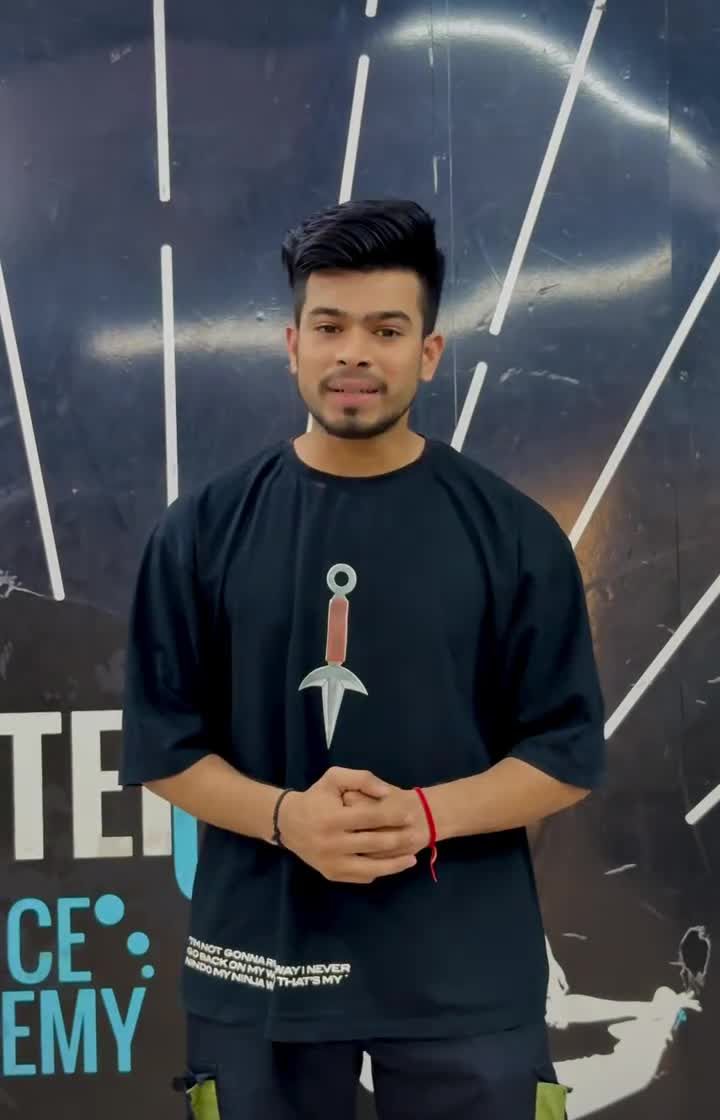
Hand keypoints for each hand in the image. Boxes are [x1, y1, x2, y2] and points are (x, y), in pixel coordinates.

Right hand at [278, 767, 419, 883]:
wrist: (288, 824)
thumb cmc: (316, 798)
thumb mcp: (334, 778)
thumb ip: (362, 779)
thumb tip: (386, 793)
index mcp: (333, 818)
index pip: (370, 817)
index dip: (393, 816)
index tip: (410, 815)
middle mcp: (332, 843)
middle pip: (374, 844)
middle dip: (399, 839)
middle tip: (416, 835)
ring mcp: (331, 862)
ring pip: (371, 868)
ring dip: (395, 864)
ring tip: (412, 859)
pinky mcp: (332, 875)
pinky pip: (361, 877)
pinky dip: (379, 872)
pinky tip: (392, 866)